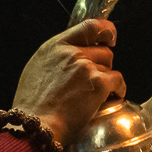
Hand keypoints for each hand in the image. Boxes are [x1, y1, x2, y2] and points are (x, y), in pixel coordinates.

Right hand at [11, 18, 125, 145]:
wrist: (35, 125)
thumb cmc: (32, 105)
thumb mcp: (37, 69)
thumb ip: (56, 57)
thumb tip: (73, 55)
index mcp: (55, 46)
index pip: (89, 26)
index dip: (106, 30)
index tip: (110, 37)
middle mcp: (71, 53)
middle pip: (103, 51)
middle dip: (103, 65)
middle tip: (93, 82)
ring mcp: (85, 67)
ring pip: (110, 67)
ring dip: (107, 80)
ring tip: (97, 95)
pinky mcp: (97, 84)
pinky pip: (118, 81)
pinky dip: (119, 90)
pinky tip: (113, 97)